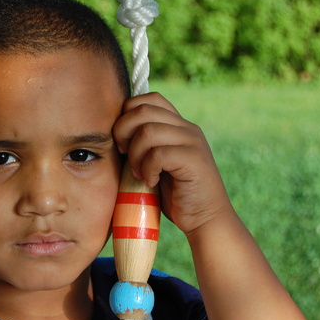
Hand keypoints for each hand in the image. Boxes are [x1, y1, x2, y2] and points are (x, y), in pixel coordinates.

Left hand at [113, 92, 232, 236]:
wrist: (205, 220)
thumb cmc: (174, 194)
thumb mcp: (154, 163)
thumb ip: (142, 145)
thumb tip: (114, 132)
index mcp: (177, 125)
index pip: (147, 99)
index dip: (127, 116)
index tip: (123, 143)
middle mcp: (187, 128)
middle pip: (142, 110)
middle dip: (123, 133)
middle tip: (125, 157)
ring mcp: (193, 142)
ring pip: (148, 131)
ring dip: (135, 154)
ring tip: (138, 173)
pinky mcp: (195, 160)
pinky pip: (159, 154)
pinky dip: (148, 169)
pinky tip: (152, 182)